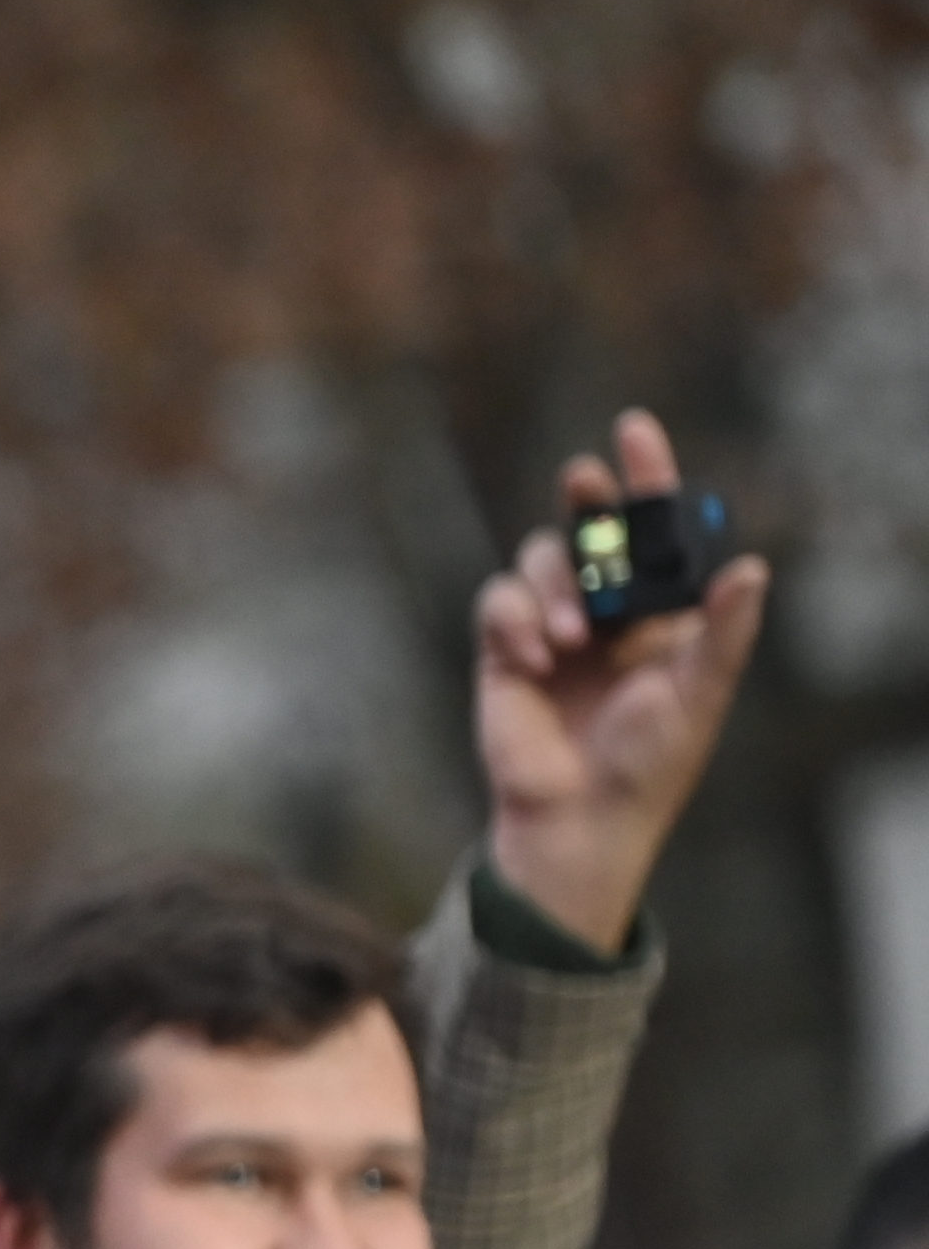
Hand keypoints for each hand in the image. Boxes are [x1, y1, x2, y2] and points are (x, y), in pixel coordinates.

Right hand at [476, 409, 770, 952]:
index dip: (646, 478)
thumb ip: (724, 631)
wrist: (581, 816)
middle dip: (587, 499)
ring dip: (555, 587)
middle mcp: (607, 610)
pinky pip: (497, 602)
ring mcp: (553, 628)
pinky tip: (534, 660)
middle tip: (584, 481)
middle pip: (590, 528)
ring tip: (569, 640)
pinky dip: (513, 620)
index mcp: (660, 612)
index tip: (634, 432)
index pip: (655, 531)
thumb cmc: (652, 762)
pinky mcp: (504, 650)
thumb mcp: (700, 693)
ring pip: (541, 560)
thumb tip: (750, 569)